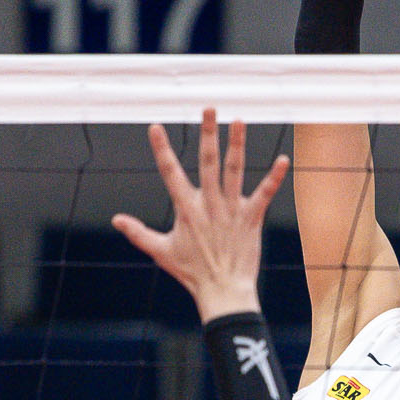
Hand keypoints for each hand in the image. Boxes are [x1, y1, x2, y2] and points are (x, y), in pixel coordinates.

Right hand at [112, 109, 288, 322]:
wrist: (222, 291)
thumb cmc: (192, 273)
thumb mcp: (161, 252)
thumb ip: (138, 233)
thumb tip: (116, 220)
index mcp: (186, 210)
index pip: (171, 173)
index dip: (162, 150)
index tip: (155, 127)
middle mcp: (209, 205)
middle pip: (208, 162)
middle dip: (208, 134)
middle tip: (208, 108)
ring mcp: (232, 210)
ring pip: (234, 171)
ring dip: (237, 144)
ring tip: (238, 120)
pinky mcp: (251, 218)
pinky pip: (264, 194)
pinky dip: (274, 177)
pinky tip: (283, 160)